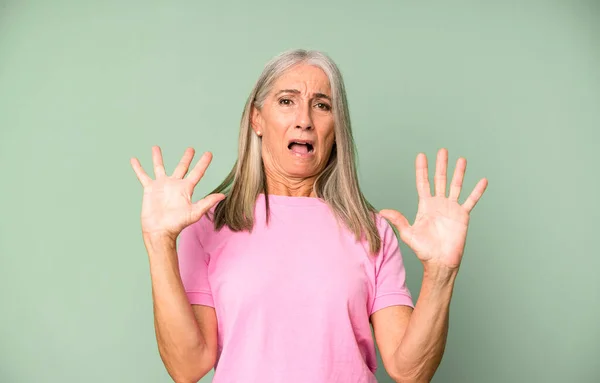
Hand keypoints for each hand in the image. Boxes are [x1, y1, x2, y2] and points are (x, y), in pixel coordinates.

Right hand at [130, 146, 224, 242]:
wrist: (160, 231)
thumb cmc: (177, 224)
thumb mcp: (195, 212)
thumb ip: (208, 202)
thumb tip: (223, 195)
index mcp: (186, 188)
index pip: (197, 172)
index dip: (203, 163)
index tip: (209, 153)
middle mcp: (174, 184)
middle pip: (181, 167)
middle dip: (186, 158)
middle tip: (190, 148)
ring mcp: (161, 185)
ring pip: (159, 167)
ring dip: (157, 157)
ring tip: (155, 147)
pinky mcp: (150, 189)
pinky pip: (143, 176)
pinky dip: (138, 168)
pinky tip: (134, 160)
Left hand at [380, 148, 487, 270]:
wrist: (440, 262)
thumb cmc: (423, 251)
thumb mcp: (408, 234)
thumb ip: (398, 220)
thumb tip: (382, 212)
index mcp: (425, 206)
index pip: (423, 183)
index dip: (422, 169)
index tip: (421, 155)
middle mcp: (438, 204)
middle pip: (440, 180)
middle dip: (441, 165)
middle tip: (442, 150)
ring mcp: (451, 209)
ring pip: (456, 186)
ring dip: (459, 173)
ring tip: (461, 160)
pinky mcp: (462, 216)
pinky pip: (471, 201)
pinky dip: (477, 191)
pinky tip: (483, 181)